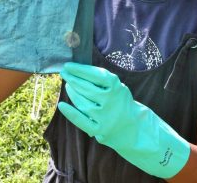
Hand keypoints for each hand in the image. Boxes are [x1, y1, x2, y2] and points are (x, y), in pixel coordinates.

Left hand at [59, 62, 189, 177]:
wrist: (134, 128)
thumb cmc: (122, 103)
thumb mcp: (118, 88)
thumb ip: (102, 81)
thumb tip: (80, 70)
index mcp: (116, 88)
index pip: (95, 75)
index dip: (80, 69)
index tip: (69, 65)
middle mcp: (110, 102)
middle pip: (87, 88)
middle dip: (73, 79)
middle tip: (65, 72)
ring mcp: (104, 117)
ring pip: (83, 102)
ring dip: (73, 93)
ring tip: (68, 85)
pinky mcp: (99, 130)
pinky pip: (81, 120)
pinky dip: (70, 113)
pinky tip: (62, 105)